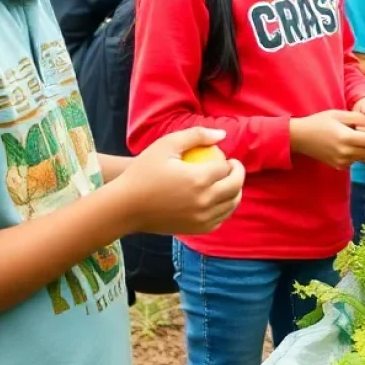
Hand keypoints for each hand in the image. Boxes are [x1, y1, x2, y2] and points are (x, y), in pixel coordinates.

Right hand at [119, 128, 243, 234]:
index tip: (227, 159)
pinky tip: (219, 200)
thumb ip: (197, 135)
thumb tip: (223, 134)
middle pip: (235, 187)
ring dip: (236, 192)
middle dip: (239, 175)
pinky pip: (220, 218)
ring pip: (232, 205)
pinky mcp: (197, 229)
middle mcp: (204, 201)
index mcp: (199, 179)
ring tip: (228, 183)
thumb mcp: (166, 145)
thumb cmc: (143, 172)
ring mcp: (202, 218)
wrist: (125, 207)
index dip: (231, 162)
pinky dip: (224, 208)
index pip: (227, 169)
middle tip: (233, 168)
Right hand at [290, 109, 364, 169]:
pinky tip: (361, 145)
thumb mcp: (340, 115)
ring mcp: (342, 161)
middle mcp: (345, 153)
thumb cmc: (319, 122)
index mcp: (346, 139)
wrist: (300, 138)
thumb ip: (361, 119)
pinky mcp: (339, 166)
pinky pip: (356, 160)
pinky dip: (362, 153)